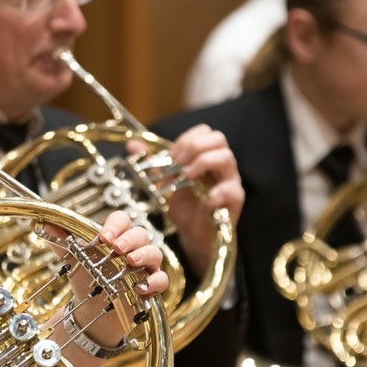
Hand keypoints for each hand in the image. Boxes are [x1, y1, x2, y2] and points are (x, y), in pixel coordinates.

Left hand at [66, 210, 166, 347]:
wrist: (91, 308)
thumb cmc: (86, 277)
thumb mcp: (71, 258)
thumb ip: (59, 240)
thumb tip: (38, 222)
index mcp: (116, 236)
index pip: (122, 220)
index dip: (115, 225)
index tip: (103, 237)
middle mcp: (133, 248)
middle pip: (140, 233)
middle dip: (129, 239)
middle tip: (116, 247)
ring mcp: (144, 267)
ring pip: (155, 253)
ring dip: (144, 254)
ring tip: (130, 260)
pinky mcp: (151, 286)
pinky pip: (162, 280)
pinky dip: (155, 281)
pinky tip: (142, 286)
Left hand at [130, 124, 243, 277]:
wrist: (193, 235)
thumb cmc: (184, 207)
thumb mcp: (165, 182)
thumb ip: (152, 162)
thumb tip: (131, 145)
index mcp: (206, 155)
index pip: (203, 131)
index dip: (185, 139)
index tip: (171, 156)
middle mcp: (221, 164)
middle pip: (217, 138)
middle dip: (194, 146)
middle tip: (178, 164)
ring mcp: (230, 180)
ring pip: (226, 157)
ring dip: (204, 162)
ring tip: (188, 176)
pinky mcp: (235, 200)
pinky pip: (230, 189)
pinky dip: (214, 193)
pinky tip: (203, 201)